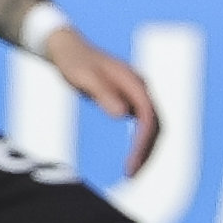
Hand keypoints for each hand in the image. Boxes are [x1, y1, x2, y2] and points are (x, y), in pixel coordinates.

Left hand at [41, 24, 164, 174]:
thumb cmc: (72, 61)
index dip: (142, 143)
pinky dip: (138, 142)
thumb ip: (102, 93)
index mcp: (135, 82)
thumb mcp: (83, 76)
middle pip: (155, 125)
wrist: (66, 47)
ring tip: (131, 172)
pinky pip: (141, 125)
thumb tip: (122, 114)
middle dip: (146, 152)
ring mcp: (137, 94)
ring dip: (145, 149)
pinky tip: (128, 157)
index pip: (148, 118)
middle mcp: (142, 88)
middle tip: (131, 175)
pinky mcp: (129, 99)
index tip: (131, 164)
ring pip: (151, 127)